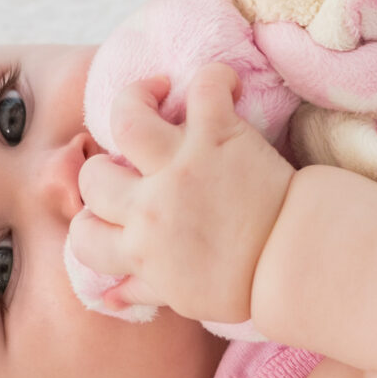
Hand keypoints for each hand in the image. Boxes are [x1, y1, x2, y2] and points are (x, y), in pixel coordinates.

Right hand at [69, 68, 292, 323]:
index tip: (110, 215)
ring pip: (126, 119)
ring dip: (135, 101)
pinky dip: (213, 78)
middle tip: (132, 165)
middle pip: (93, 177)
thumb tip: (111, 295)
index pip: (82, 235)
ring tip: (154, 95)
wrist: (294, 261)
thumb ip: (143, 289)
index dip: (90, 223)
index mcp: (138, 250)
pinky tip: (219, 83)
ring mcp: (181, 167)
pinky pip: (204, 89)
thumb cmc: (242, 283)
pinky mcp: (217, 136)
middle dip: (104, 171)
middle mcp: (149, 207)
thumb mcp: (184, 299)